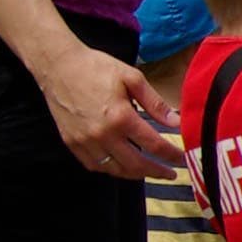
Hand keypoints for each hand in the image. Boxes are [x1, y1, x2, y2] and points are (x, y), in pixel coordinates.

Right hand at [39, 41, 183, 177]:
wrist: (59, 66)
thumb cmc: (96, 68)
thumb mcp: (132, 78)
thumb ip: (155, 103)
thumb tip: (176, 122)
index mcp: (121, 117)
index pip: (154, 145)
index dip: (171, 155)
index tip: (183, 159)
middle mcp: (103, 134)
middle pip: (136, 164)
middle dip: (157, 172)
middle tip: (171, 174)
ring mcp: (85, 142)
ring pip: (115, 170)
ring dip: (135, 175)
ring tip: (149, 171)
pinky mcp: (72, 143)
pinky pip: (94, 165)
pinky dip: (111, 170)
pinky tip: (121, 166)